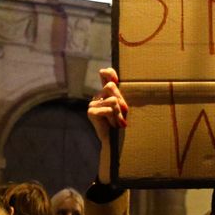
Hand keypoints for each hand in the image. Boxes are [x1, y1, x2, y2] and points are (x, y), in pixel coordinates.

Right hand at [87, 68, 127, 182]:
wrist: (115, 141)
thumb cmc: (122, 123)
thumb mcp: (123, 107)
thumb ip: (119, 94)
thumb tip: (114, 82)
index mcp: (106, 93)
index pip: (105, 76)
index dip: (109, 73)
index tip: (116, 79)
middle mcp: (98, 96)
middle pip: (111, 86)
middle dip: (121, 100)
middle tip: (123, 113)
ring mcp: (92, 104)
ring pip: (112, 100)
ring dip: (119, 113)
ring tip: (117, 122)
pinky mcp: (91, 112)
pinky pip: (108, 109)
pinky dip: (113, 118)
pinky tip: (112, 124)